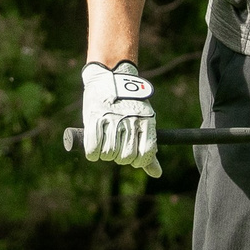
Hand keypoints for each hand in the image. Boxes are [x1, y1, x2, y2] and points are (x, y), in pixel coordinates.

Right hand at [79, 60, 160, 176]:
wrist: (111, 75)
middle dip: (120, 157)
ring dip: (106, 155)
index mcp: (146, 121)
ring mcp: (112, 118)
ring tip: (105, 145)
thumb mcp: (143, 121)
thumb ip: (148, 148)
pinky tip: (94, 149)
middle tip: (116, 148)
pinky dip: (92, 153)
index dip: (138, 161)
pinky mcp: (95, 117)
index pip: (145, 154)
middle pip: (126, 156)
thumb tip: (157, 174)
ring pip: (109, 153)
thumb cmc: (128, 104)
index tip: (132, 157)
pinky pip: (93, 147)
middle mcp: (130, 120)